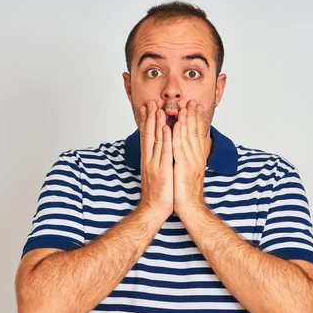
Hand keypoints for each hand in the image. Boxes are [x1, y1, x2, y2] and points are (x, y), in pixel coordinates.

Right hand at [137, 101, 173, 219]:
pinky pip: (164, 152)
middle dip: (149, 118)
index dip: (146, 122)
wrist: (154, 210)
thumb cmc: (158, 193)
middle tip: (149, 102)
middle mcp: (149, 160)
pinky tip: (165, 128)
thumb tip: (158, 151)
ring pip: (155, 140)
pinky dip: (164, 139)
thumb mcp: (156, 173)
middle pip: (148, 135)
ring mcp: (154, 164)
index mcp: (148, 160)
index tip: (146, 108)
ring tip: (157, 108)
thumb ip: (156, 161)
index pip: (146, 138)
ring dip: (156, 123)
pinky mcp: (162, 170)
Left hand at [172, 100, 207, 217]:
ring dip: (186, 121)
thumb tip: (185, 150)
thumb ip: (187, 159)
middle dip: (193, 116)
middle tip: (192, 101)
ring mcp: (190, 162)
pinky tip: (175, 125)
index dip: (197, 121)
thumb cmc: (185, 192)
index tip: (196, 107)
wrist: (189, 208)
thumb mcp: (187, 172)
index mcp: (196, 159)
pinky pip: (179, 149)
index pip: (198, 135)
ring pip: (188, 138)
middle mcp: (196, 158)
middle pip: (195, 133)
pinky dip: (177, 136)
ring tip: (184, 107)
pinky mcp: (182, 168)